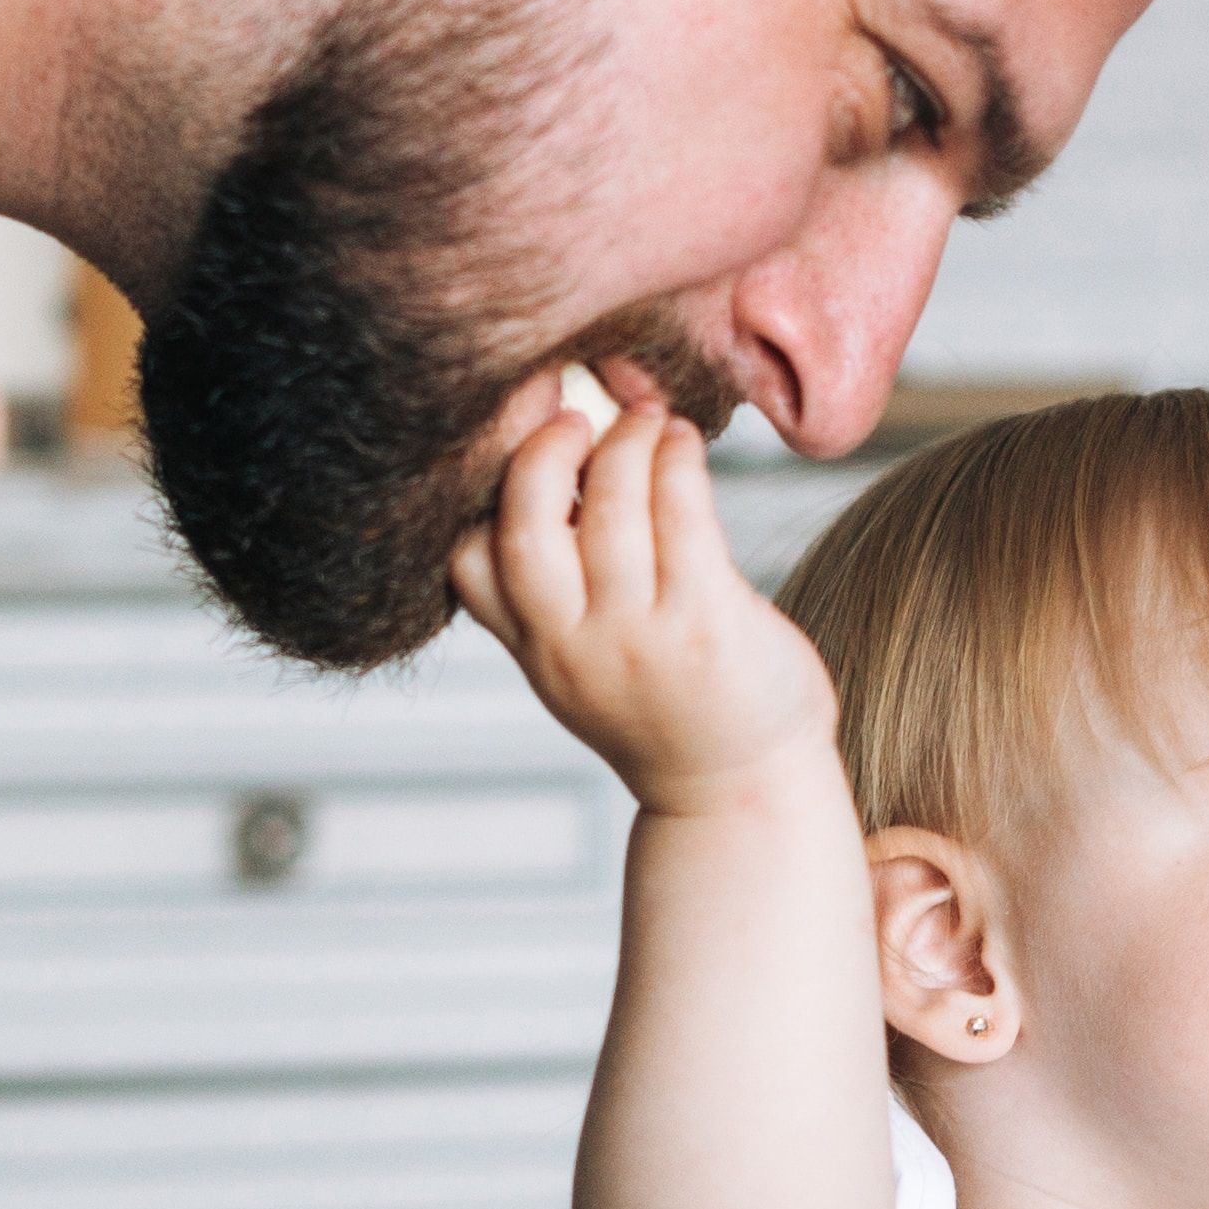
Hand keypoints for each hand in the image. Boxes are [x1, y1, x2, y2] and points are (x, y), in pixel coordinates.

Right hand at [450, 384, 833, 815]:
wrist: (742, 792)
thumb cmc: (669, 706)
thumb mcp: (579, 666)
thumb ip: (551, 595)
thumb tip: (549, 471)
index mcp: (535, 650)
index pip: (465, 561)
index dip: (480, 491)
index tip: (516, 438)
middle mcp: (573, 647)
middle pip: (525, 528)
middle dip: (544, 452)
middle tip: (575, 415)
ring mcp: (638, 638)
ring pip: (612, 508)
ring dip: (629, 440)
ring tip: (649, 419)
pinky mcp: (705, 623)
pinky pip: (683, 514)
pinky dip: (678, 459)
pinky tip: (683, 445)